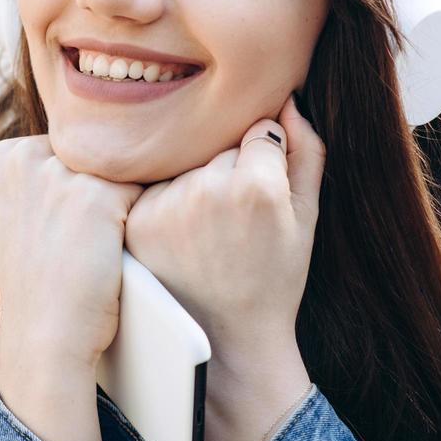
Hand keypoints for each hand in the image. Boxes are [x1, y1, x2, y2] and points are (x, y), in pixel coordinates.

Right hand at [0, 135, 143, 370]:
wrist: (46, 333)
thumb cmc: (29, 286)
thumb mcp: (2, 223)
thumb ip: (19, 183)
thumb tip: (34, 156)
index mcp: (1, 158)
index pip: (62, 148)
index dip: (73, 186)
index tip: (63, 226)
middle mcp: (26, 157)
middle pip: (90, 152)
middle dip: (98, 184)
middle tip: (87, 235)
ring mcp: (62, 175)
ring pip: (118, 167)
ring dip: (124, 198)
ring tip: (108, 241)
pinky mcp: (99, 197)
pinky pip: (142, 188)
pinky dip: (142, 215)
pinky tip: (127, 243)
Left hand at [125, 92, 322, 384]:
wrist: (226, 339)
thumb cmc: (274, 278)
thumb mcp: (305, 217)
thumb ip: (307, 151)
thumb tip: (288, 100)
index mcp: (255, 186)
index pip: (258, 131)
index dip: (263, 163)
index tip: (259, 201)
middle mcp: (206, 189)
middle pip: (217, 144)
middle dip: (226, 169)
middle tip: (231, 223)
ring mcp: (164, 204)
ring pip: (184, 162)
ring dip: (192, 182)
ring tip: (205, 234)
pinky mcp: (134, 220)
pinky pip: (153, 185)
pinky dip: (164, 201)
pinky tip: (179, 238)